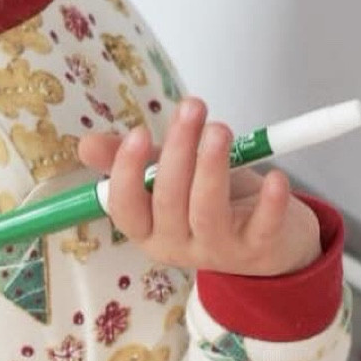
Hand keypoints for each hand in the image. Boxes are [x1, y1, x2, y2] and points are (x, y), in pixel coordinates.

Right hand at [76, 98, 320, 277]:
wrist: (270, 244)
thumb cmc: (215, 202)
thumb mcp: (174, 178)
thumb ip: (136, 160)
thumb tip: (85, 144)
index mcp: (149, 228)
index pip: (125, 208)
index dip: (127, 173)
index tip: (138, 133)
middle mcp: (177, 244)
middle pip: (168, 202)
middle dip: (178, 152)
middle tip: (192, 110)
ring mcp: (218, 251)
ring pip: (208, 213)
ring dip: (212, 168)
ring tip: (220, 130)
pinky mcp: (258, 250)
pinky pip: (262, 228)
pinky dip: (269, 203)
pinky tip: (274, 178)